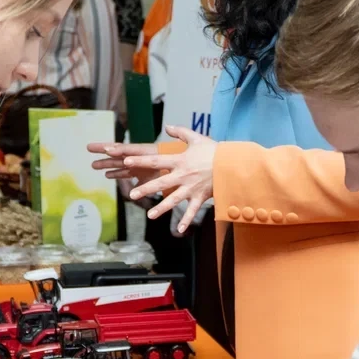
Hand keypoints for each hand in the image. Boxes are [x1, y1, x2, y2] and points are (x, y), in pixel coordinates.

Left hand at [90, 127, 215, 233]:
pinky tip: (179, 230)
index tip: (126, 161)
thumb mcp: (197, 138)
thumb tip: (167, 127)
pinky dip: (186, 221)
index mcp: (180, 160)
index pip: (156, 161)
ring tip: (149, 215)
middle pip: (161, 183)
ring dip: (161, 208)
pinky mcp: (200, 197)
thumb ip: (180, 132)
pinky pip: (192, 211)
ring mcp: (191, 188)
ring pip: (173, 200)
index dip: (140, 161)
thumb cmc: (214, 151)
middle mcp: (183, 175)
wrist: (232, 164)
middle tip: (132, 194)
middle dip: (145, 189)